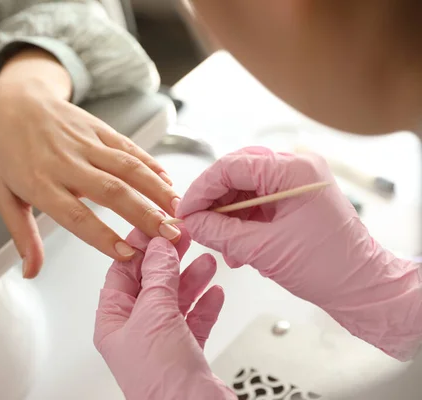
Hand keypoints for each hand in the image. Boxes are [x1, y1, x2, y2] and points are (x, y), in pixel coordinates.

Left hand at [0, 50, 179, 278]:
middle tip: (170, 236)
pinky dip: (152, 164)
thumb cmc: (9, 153)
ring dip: (156, 189)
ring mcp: (85, 143)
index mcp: (40, 183)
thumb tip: (30, 273)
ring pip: (127, 167)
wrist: (16, 101)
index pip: (75, 214)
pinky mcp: (99, 129)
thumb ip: (22, 235)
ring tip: (179, 211)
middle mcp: (66, 162)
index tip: (128, 254)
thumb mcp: (5, 196)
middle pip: (111, 190)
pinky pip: (129, 147)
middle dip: (144, 214)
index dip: (103, 236)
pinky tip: (169, 182)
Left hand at [94, 228, 236, 398]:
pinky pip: (194, 320)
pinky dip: (205, 304)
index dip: (139, 247)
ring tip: (206, 261)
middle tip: (185, 236)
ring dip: (191, 279)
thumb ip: (159, 276)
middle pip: (151, 283)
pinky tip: (215, 292)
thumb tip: (159, 247)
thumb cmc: (161, 379)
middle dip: (169, 259)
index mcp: (113, 321)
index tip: (156, 225)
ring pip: (175, 300)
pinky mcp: (185, 353)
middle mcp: (134, 331)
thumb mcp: (155, 314)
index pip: (122, 272)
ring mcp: (160, 342)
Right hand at [177, 146, 421, 360]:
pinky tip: (234, 244)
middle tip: (195, 222)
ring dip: (227, 214)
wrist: (361, 286)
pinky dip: (241, 220)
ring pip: (244, 187)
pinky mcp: (295, 198)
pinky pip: (257, 200)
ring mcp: (297, 182)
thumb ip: (221, 233)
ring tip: (218, 241)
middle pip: (237, 172)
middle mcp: (297, 168)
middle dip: (213, 200)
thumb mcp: (263, 250)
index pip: (232, 166)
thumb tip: (191, 222)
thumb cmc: (328, 268)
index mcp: (294, 171)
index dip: (202, 189)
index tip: (185, 210)